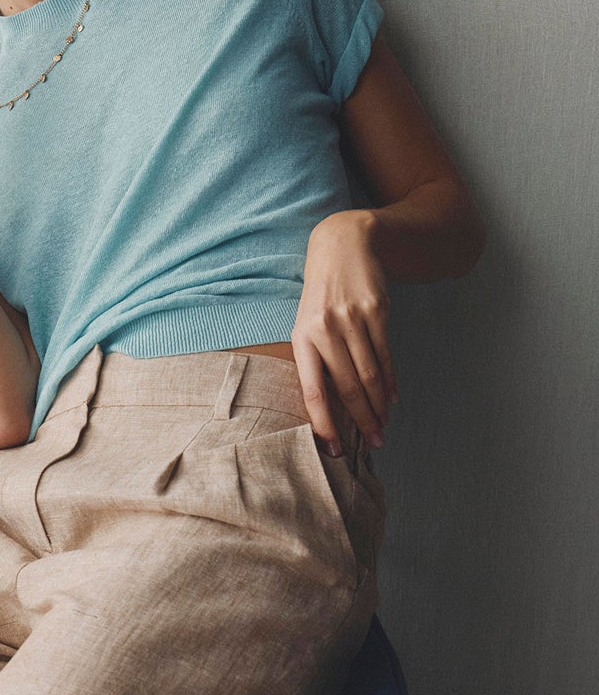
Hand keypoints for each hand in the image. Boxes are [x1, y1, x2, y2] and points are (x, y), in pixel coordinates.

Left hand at [292, 210, 398, 456]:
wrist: (342, 245)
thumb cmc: (320, 295)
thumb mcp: (307, 324)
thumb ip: (316, 360)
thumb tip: (331, 406)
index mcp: (302, 338)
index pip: (313, 391)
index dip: (325, 423)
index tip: (334, 449)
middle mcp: (325, 331)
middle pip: (348, 388)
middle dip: (361, 421)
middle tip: (372, 444)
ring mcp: (352, 320)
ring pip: (370, 375)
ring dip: (378, 406)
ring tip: (382, 427)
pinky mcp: (377, 311)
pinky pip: (385, 355)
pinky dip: (390, 381)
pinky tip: (392, 399)